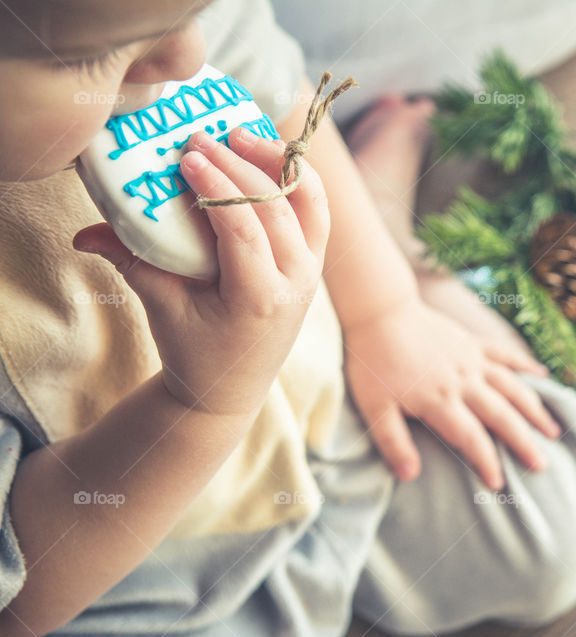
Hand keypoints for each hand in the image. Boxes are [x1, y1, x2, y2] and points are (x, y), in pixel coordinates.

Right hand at [74, 128, 328, 416]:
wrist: (231, 385)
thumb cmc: (195, 350)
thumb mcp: (161, 308)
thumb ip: (131, 263)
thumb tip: (83, 233)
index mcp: (259, 300)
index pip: (245, 231)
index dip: (219, 188)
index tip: (189, 156)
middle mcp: (296, 284)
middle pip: (278, 210)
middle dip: (242, 166)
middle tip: (204, 137)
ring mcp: (312, 272)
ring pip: (309, 204)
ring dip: (278, 164)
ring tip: (241, 134)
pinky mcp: (314, 262)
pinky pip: (315, 210)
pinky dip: (294, 178)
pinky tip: (264, 154)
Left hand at [343, 298, 561, 488]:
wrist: (380, 311)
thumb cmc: (372, 362)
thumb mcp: (374, 407)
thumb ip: (393, 442)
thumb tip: (410, 476)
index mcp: (440, 400)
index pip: (471, 438)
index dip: (487, 463)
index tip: (499, 485)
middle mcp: (464, 381)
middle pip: (501, 415)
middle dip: (523, 442)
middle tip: (542, 466)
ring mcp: (471, 359)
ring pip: (512, 387)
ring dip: (534, 409)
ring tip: (554, 430)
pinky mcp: (472, 342)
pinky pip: (505, 354)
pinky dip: (526, 365)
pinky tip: (544, 376)